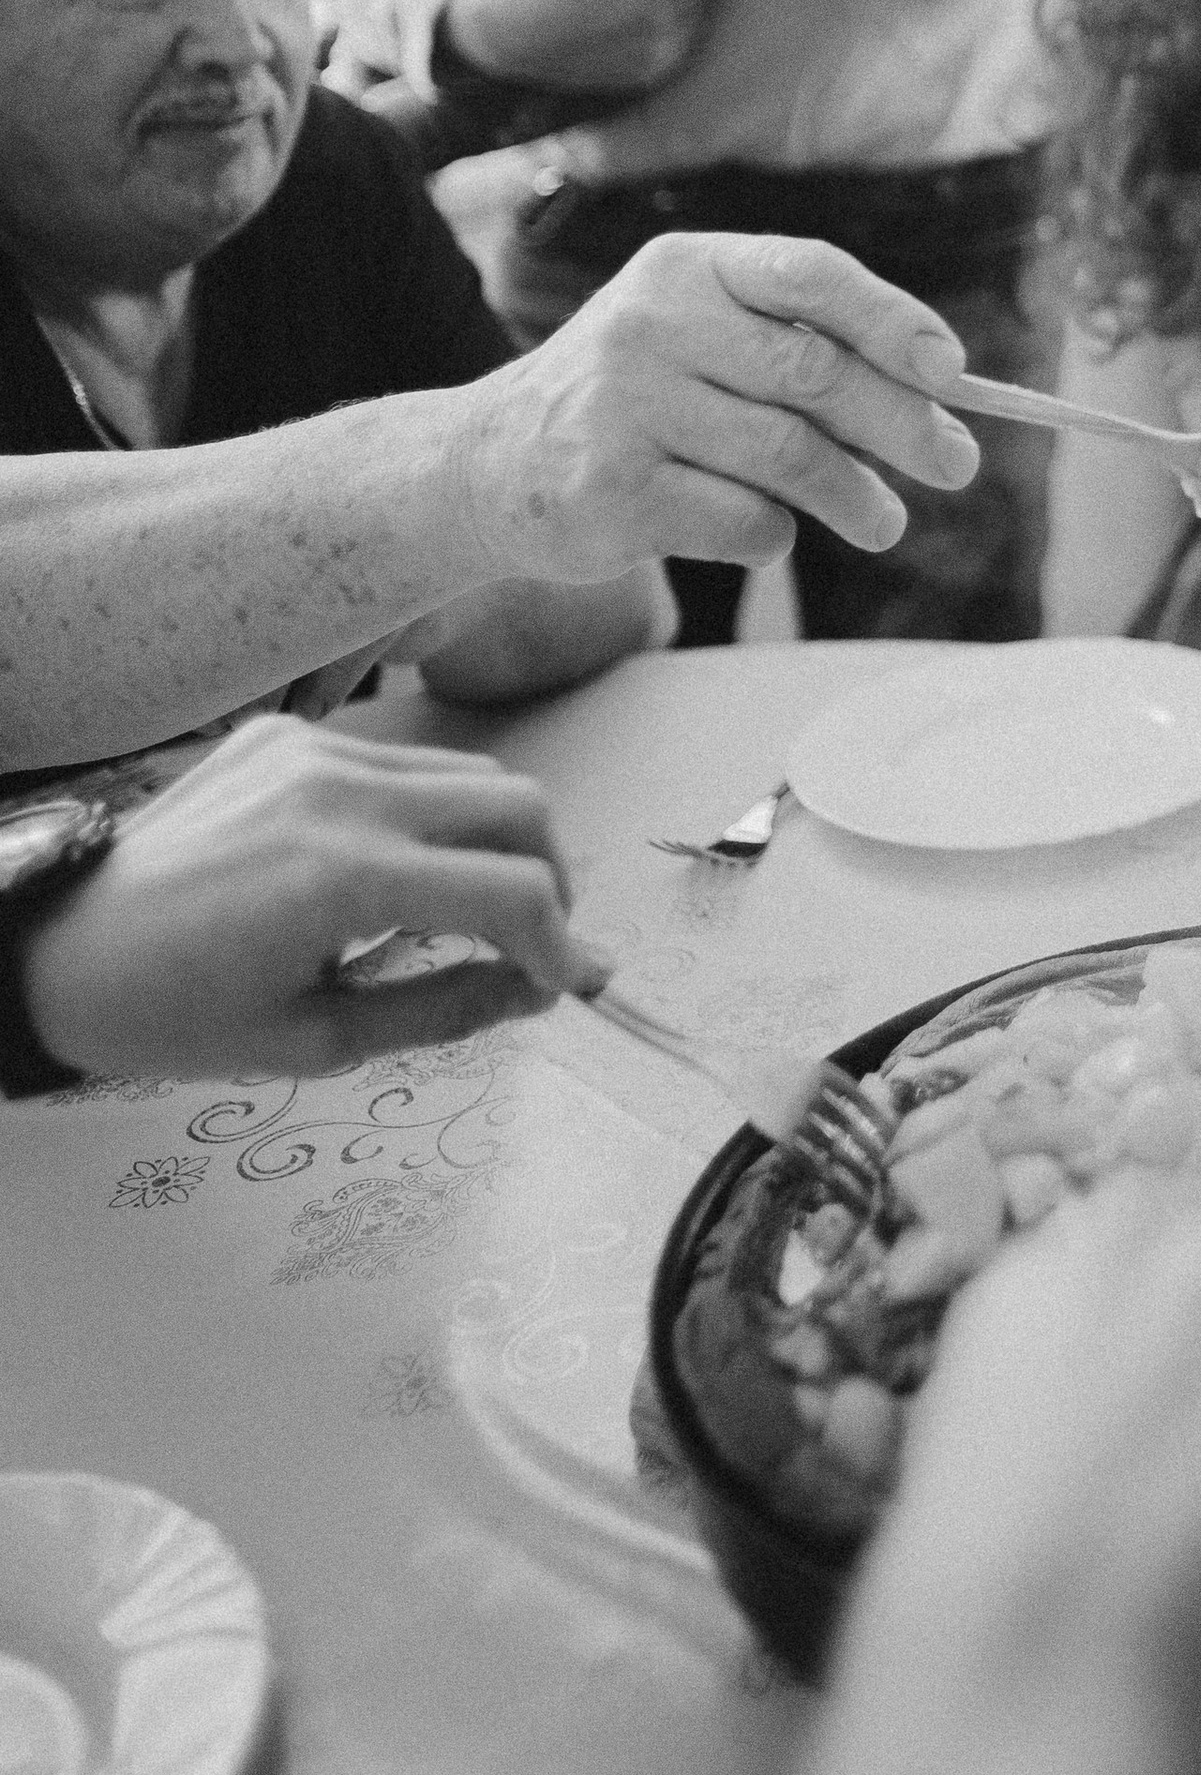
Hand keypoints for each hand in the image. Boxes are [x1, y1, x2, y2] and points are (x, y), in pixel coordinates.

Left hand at [19, 719, 606, 1082]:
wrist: (58, 948)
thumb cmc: (175, 1014)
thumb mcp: (316, 1042)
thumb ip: (445, 1011)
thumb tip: (538, 993)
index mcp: (345, 877)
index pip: (515, 891)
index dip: (562, 944)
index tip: (569, 984)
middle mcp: (341, 791)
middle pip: (518, 804)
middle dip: (551, 877)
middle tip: (533, 940)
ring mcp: (313, 749)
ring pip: (467, 774)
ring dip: (493, 838)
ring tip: (466, 904)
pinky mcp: (287, 732)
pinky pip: (397, 760)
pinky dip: (421, 811)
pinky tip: (379, 864)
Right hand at [451, 230, 979, 580]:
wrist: (489, 466)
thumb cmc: (635, 397)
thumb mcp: (698, 337)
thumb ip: (802, 349)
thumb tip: (943, 396)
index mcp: (687, 266)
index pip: (811, 274)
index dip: (893, 320)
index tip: (953, 369)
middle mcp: (652, 323)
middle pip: (814, 373)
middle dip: (904, 424)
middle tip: (956, 464)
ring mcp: (625, 406)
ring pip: (790, 455)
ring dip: (857, 497)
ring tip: (885, 521)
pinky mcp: (613, 491)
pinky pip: (743, 521)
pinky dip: (776, 534)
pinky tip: (771, 532)